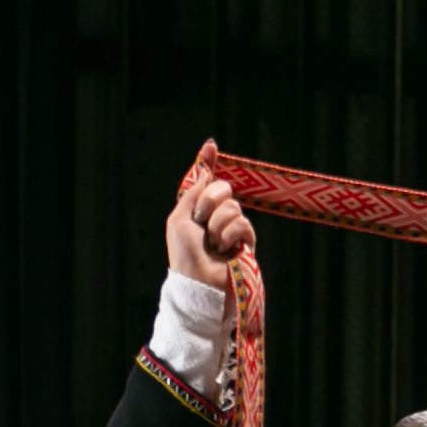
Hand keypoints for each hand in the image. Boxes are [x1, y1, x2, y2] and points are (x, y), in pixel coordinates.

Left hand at [165, 139, 254, 292]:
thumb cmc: (184, 253)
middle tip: (201, 220)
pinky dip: (229, 234)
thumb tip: (206, 170)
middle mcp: (216, 215)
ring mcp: (232, 228)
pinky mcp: (246, 241)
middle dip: (209, 201)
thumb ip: (193, 193)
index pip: (207, 181)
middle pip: (222, 188)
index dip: (209, 162)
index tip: (211, 145)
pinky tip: (224, 248)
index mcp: (199, 209)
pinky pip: (243, 223)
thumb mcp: (179, 218)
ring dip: (217, 224)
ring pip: (233, 206)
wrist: (199, 280)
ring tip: (212, 243)